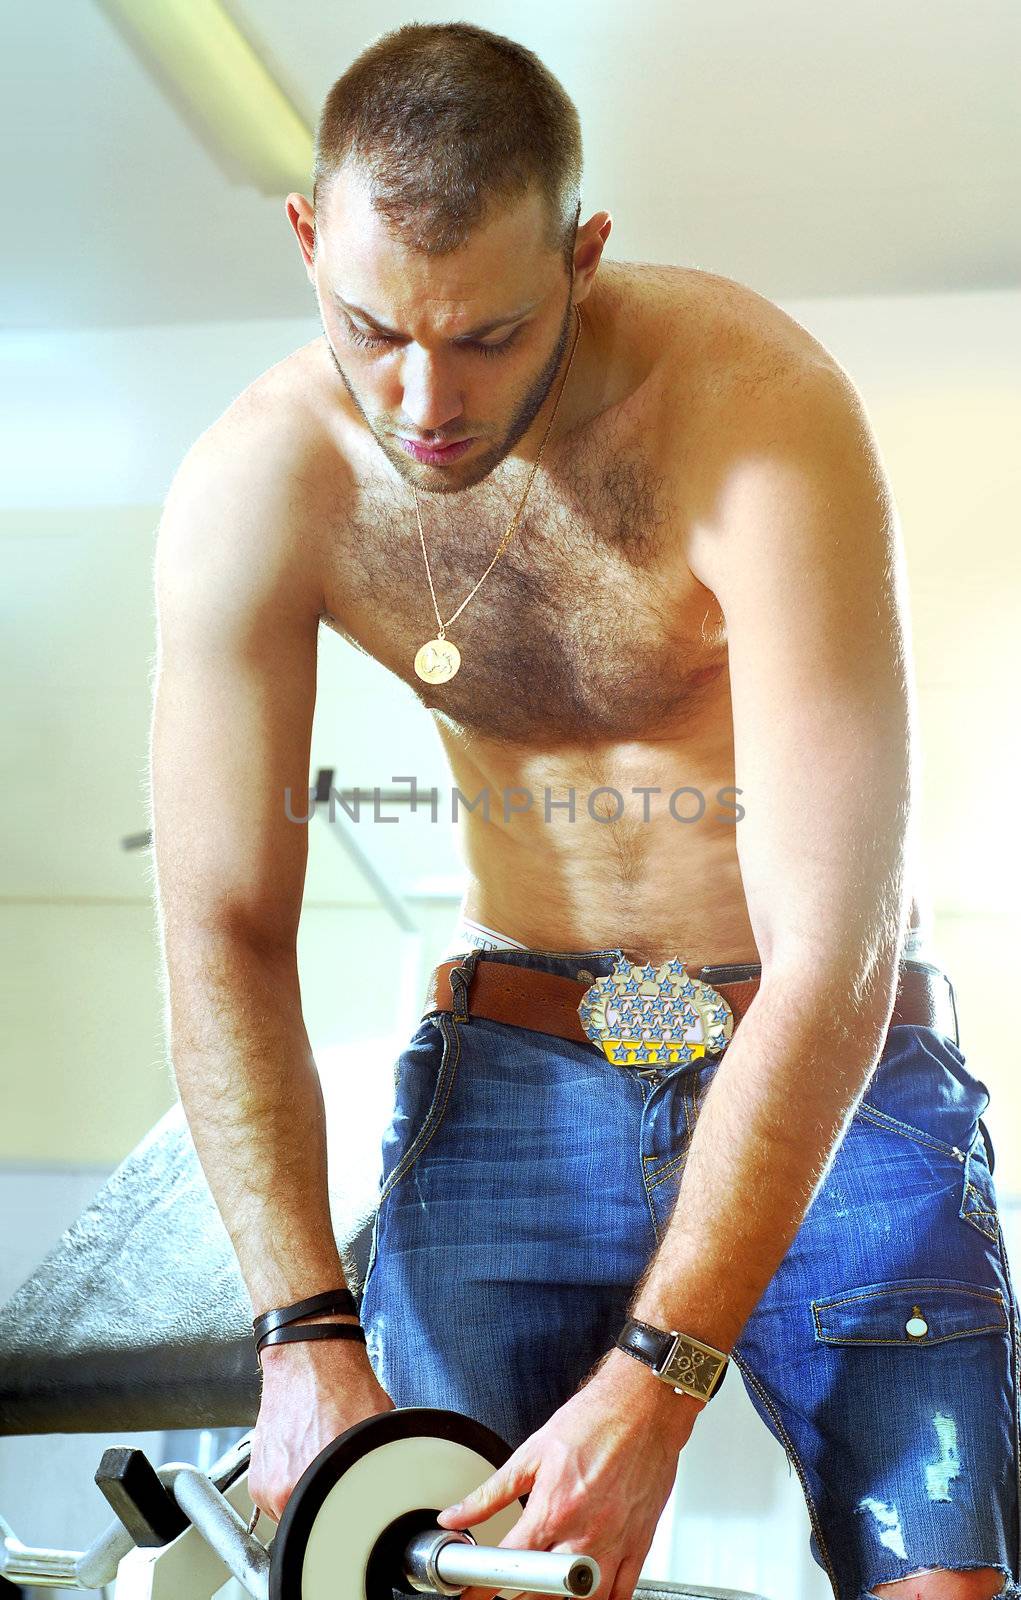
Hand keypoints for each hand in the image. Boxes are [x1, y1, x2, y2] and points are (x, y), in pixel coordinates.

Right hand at [248, 1331, 394, 1523]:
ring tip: (321, 1467)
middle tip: (341, 1484)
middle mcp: (284, 1488)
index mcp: (315, 1481)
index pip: (337, 1527)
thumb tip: (395, 1494)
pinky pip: (277, 1501)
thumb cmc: (342, 1385)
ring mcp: (266, 1485)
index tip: (357, 1513)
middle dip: (329, 1509)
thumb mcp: (377, 1430)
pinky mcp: (256, 1478)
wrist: (309, 1357)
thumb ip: (381, 1470)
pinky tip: (305, 1461)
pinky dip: (291, 1488)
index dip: (352, 1518)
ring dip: (308, 1501)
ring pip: (292, 1517)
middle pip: (312, 1524)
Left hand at [434, 1350, 701, 1599]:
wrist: (643, 1407)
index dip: (482, 1582)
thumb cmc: (594, 1422)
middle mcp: (585, 1533)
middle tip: (511, 1580)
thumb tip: (456, 1516)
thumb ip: (491, 1492)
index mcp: (553, 1509)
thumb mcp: (532, 1453)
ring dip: (561, 1599)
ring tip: (548, 1584)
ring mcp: (615, 1544)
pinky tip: (588, 1590)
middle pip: (543, 1591)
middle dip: (518, 1592)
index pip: (509, 1563)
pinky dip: (604, 1599)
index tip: (472, 1588)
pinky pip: (623, 1594)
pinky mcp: (640, 1545)